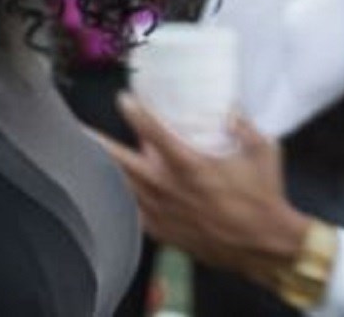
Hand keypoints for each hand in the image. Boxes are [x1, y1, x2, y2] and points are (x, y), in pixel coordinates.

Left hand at [97, 94, 309, 285]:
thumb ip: (243, 126)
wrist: (267, 246)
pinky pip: (134, 214)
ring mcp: (165, 212)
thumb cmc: (265, 198)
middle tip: (76, 129)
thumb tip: (229, 108)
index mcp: (192, 166)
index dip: (136, 113)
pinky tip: (108, 192)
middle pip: (124, 163)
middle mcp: (171, 188)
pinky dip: (121, 201)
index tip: (122, 98)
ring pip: (124, 188)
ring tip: (81, 158)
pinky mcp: (166, 231)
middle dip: (98, 144)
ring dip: (104, 171)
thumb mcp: (263, 151)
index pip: (156, 134)